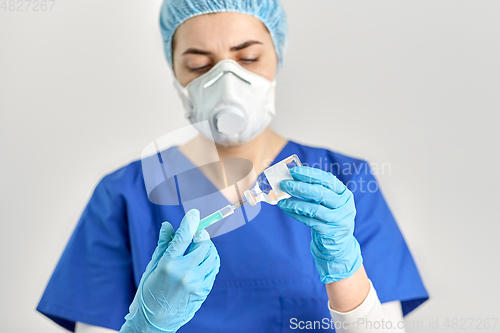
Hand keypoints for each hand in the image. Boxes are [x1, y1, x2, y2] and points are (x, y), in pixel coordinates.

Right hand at [120, 209, 219, 332]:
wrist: (154, 322)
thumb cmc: (149, 293)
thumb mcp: (152, 267)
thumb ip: (163, 245)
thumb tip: (168, 225)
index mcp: (168, 264)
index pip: (183, 237)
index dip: (190, 222)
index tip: (194, 213)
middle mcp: (184, 272)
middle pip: (203, 244)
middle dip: (201, 236)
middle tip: (197, 234)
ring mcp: (195, 283)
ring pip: (212, 256)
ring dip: (208, 248)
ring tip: (201, 247)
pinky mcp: (203, 291)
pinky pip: (213, 270)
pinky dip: (210, 261)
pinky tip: (204, 260)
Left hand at [278, 166, 362, 283]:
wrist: (339, 244)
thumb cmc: (329, 216)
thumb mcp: (329, 202)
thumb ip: (317, 190)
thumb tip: (292, 178)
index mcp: (344, 193)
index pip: (328, 180)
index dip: (310, 174)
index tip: (294, 171)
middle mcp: (344, 206)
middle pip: (320, 193)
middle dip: (300, 187)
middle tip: (284, 184)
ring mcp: (337, 220)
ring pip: (313, 209)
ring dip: (295, 203)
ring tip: (282, 200)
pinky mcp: (328, 232)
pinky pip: (309, 221)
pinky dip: (295, 214)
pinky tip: (286, 208)